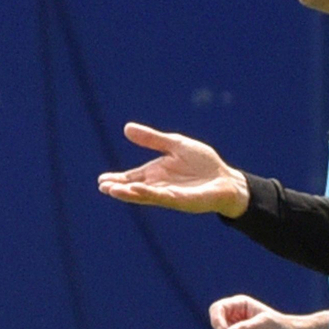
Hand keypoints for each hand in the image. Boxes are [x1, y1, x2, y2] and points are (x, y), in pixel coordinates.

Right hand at [97, 123, 249, 216]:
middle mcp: (159, 185)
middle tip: (103, 187)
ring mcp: (169, 194)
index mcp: (156, 173)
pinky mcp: (181, 200)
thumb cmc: (203, 164)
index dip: (117, 179)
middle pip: (134, 188)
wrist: (226, 179)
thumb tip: (126, 128)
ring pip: (145, 194)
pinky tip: (137, 190)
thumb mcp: (175, 144)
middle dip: (119, 188)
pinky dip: (148, 193)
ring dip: (129, 193)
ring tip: (112, 190)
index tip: (101, 181)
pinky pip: (162, 196)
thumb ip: (152, 139)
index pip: (132, 177)